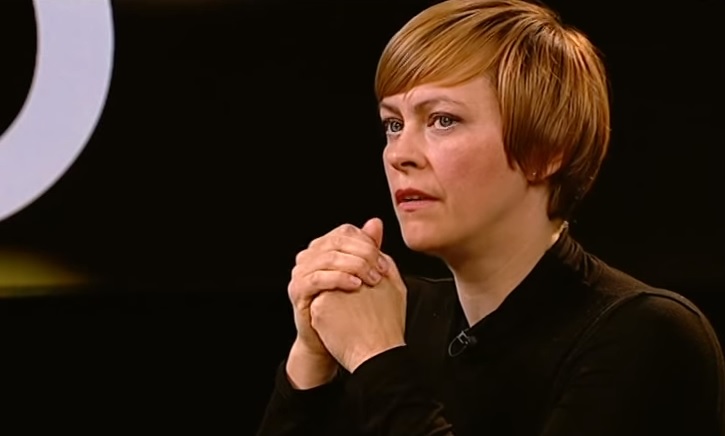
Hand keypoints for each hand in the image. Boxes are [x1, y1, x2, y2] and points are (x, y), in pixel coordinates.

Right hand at [286, 218, 388, 386]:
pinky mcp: (298, 290)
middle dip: (363, 254)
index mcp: (324, 248)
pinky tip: (355, 286)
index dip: (367, 244)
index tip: (384, 262)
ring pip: (328, 257)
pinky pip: (317, 278)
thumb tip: (376, 222)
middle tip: (379, 271)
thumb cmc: (348, 307)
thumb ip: (367, 249)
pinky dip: (339, 279)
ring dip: (354, 266)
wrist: (331, 340)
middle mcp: (309, 256)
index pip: (345, 232)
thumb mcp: (362, 275)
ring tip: (371, 280)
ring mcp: (301, 272)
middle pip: (337, 241)